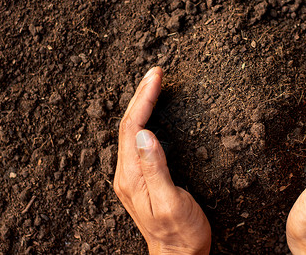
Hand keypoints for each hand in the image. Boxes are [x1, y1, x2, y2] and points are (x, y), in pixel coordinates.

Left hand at [113, 67, 210, 254]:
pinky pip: (137, 139)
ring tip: (153, 84)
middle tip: (155, 72)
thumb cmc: (180, 233)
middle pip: (128, 124)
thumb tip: (146, 133)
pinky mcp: (140, 176)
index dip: (144, 98)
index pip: (133, 126)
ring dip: (141, 104)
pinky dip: (145, 119)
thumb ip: (156, 168)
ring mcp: (131, 174)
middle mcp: (126, 172)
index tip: (157, 77)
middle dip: (141, 94)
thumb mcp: (170, 202)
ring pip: (131, 130)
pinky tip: (152, 113)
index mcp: (131, 175)